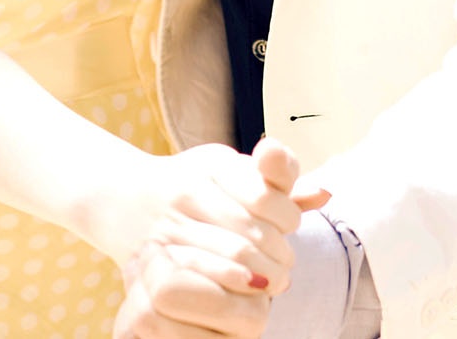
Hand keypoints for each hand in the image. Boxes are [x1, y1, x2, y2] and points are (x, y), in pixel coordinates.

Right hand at [110, 140, 322, 337]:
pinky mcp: (159, 256)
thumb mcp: (238, 173)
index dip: (287, 217)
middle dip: (279, 253)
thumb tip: (324, 193)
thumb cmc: (200, 186)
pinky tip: (243, 289)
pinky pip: (209, 279)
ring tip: (271, 281)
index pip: (266, 196)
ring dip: (263, 273)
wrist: (131, 203)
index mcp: (213, 166)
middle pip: (254, 231)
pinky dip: (235, 288)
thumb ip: (279, 181)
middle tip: (285, 266)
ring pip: (236, 257)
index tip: (289, 227)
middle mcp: (189, 191)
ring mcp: (172, 224)